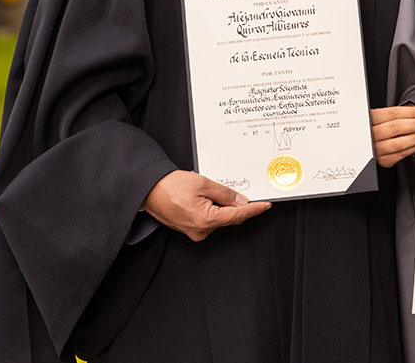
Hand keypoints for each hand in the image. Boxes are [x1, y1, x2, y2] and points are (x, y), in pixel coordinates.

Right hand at [142, 170, 270, 241]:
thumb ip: (225, 193)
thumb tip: (240, 201)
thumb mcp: (203, 183)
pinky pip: (208, 218)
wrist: (148, 190)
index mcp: (206, 220)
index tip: (265, 206)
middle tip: (229, 189)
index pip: (238, 215)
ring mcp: (195, 232)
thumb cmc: (170, 186)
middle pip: (228, 217)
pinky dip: (210, 208)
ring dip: (218, 204)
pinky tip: (201, 196)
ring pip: (218, 217)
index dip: (254, 210)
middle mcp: (201, 231)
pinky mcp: (190, 229)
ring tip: (203, 189)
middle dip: (233, 203)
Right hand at [371, 105, 414, 166]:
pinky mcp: (384, 160)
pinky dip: (414, 147)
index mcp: (371, 119)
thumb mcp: (384, 117)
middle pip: (397, 127)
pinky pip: (402, 154)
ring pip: (399, 143)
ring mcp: (377, 149)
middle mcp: (371, 134)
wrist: (371, 145)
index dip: (413, 112)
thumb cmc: (379, 128)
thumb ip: (401, 114)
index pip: (393, 113)